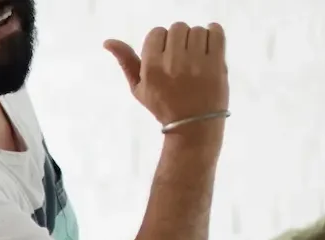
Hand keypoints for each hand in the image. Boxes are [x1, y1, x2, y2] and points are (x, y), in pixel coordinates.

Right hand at [104, 22, 228, 128]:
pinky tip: (209, 45)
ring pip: (197, 30)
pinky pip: (216, 32)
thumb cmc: (164, 106)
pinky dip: (214, 32)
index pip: (157, 32)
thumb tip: (107, 42)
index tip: (166, 55)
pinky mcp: (217, 63)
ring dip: (197, 38)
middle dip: (180, 38)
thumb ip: (126, 62)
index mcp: (152, 67)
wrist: (194, 126)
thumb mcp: (138, 88)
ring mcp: (197, 62)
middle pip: (177, 27)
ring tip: (197, 55)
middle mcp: (173, 63)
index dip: (162, 41)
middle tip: (183, 56)